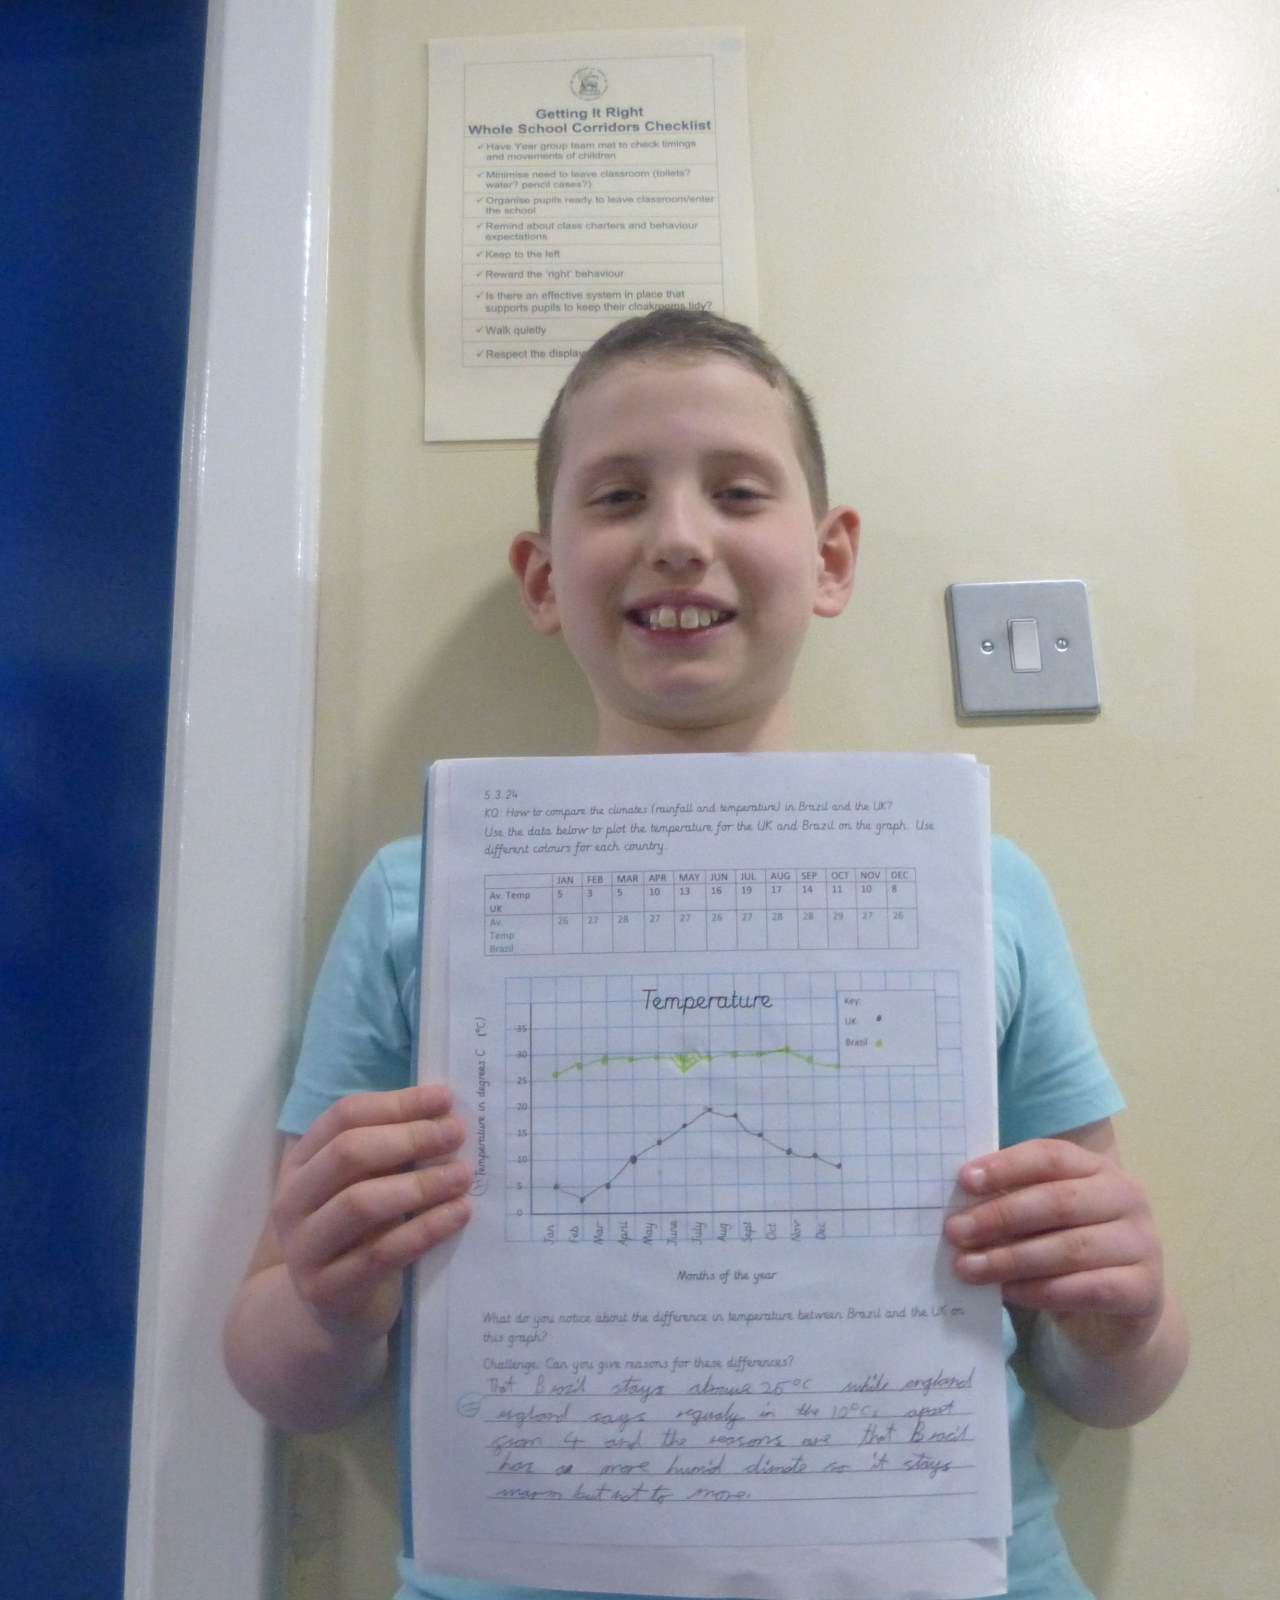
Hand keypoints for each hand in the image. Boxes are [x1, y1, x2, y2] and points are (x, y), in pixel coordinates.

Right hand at [271, 1082, 471, 1345]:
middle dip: (410, 1137)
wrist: (328, 1313)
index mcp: (300, 1163)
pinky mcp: (328, 1290)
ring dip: (420, 1185)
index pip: (343, 1116)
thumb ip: (389, 1153)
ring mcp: (304, 1248)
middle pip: (348, 1153)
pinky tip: (459, 1213)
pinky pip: (381, 1254)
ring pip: (361, 1203)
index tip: (444, 1098)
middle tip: (457, 1133)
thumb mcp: (362, 1185)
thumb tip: (445, 1114)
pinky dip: (425, 1229)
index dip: (396, 1103)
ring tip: (463, 1175)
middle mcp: (293, 1201)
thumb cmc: (356, 1233)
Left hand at [944, 1134, 1164, 1354]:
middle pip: (1059, 1201)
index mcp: (1099, 1169)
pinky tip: (1007, 1293)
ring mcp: (1142, 1244)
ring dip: (1011, 1259)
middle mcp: (1127, 1199)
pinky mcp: (1144, 1290)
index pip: (1052, 1156)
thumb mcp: (1045, 1220)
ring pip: (1070, 1248)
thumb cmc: (1071, 1249)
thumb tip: (960, 1208)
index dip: (1007, 1166)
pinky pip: (1087, 1289)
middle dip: (1000, 1216)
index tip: (964, 1181)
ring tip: (968, 1267)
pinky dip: (1041, 1291)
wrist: (1122, 1307)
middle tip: (955, 1232)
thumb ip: (1013, 1204)